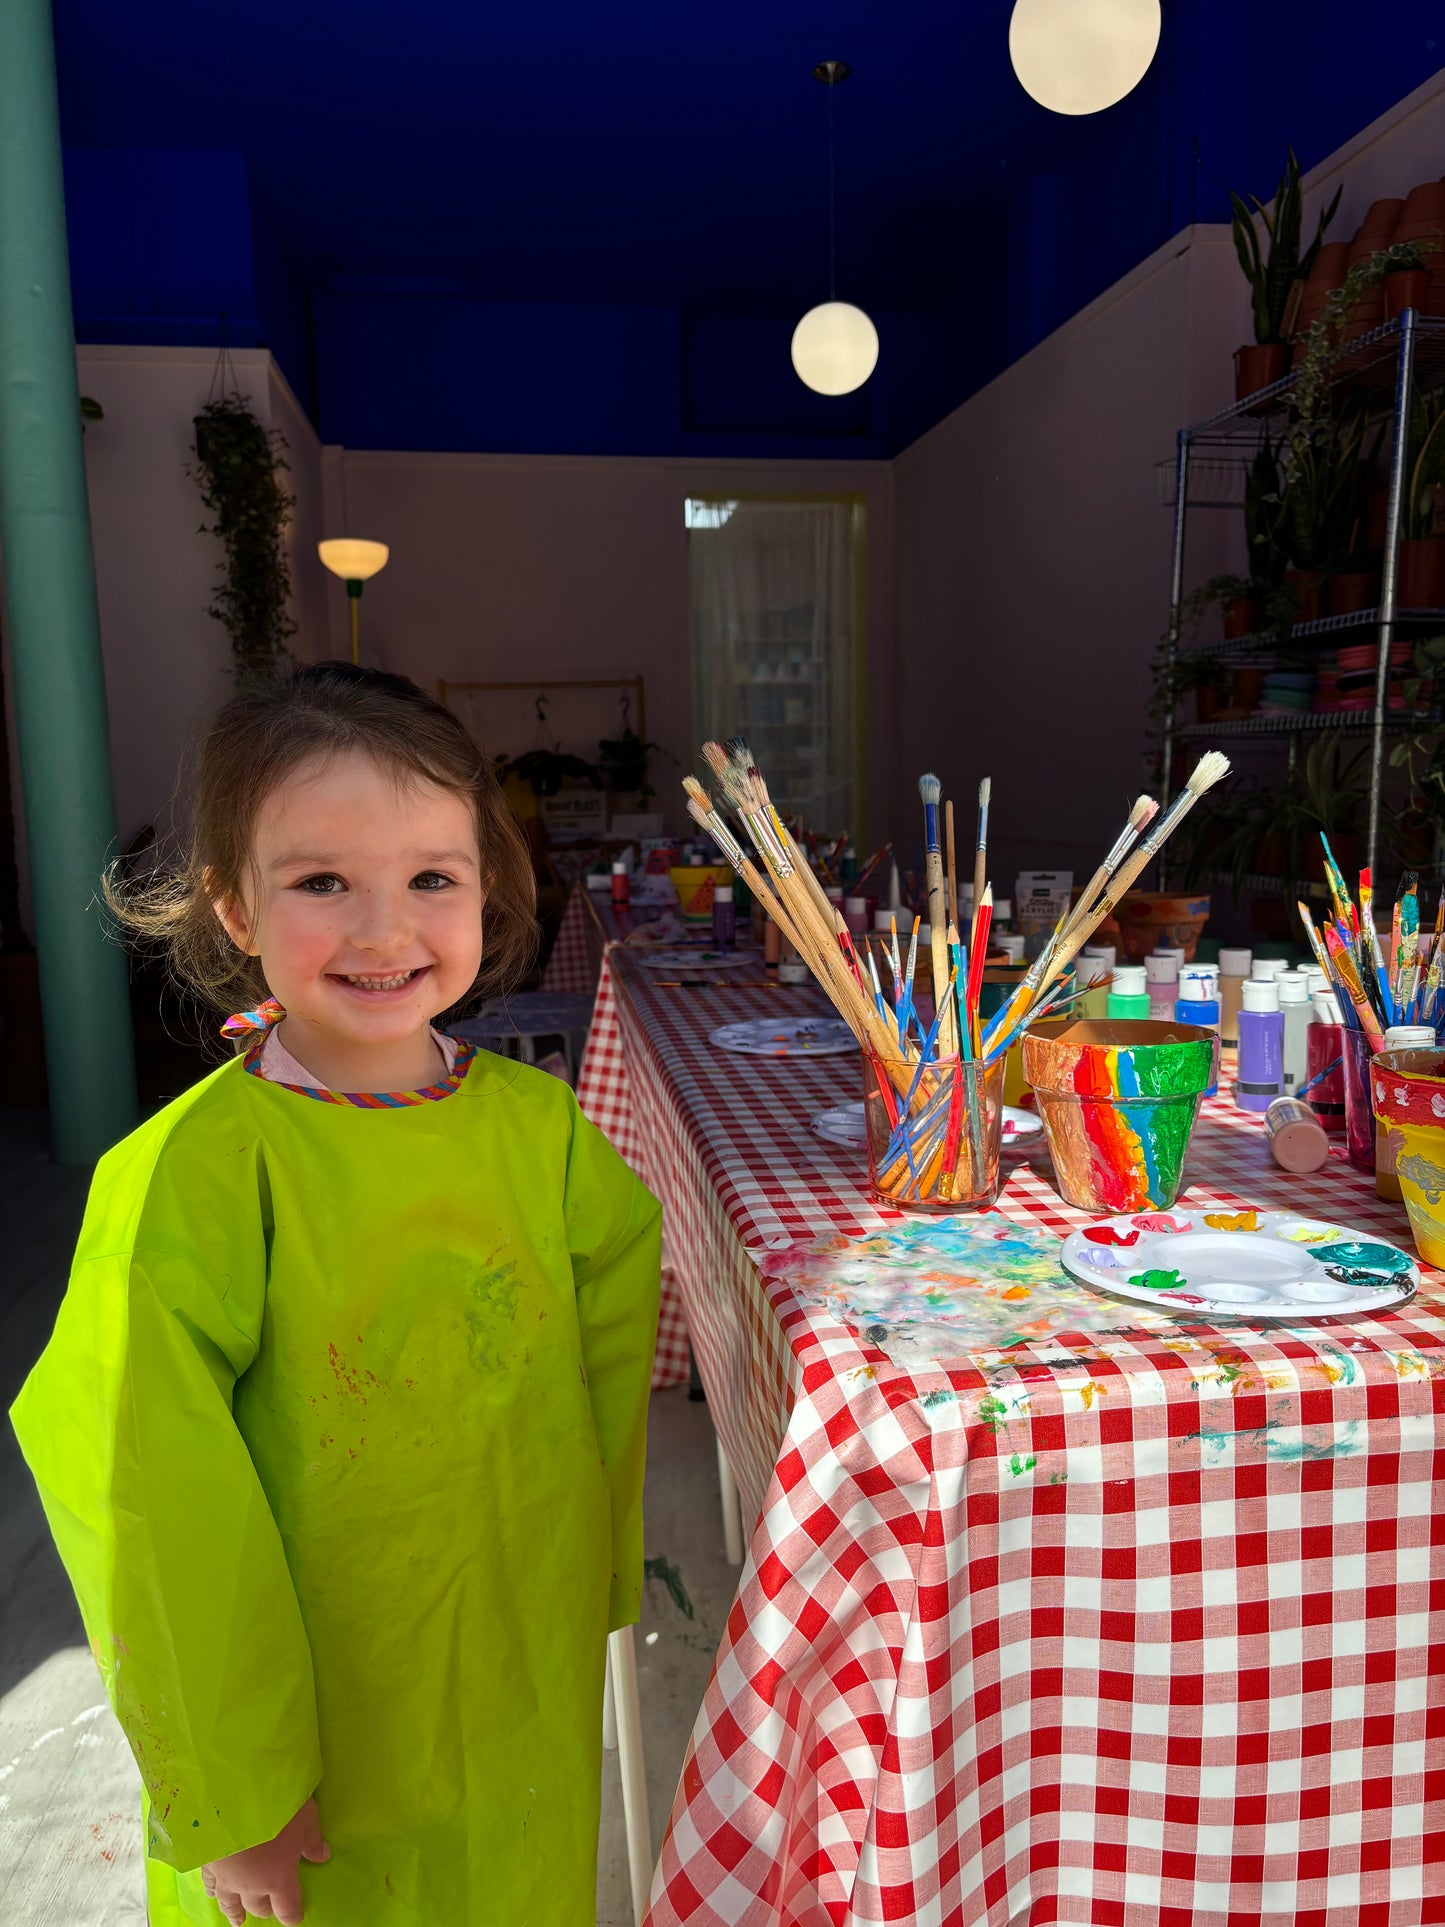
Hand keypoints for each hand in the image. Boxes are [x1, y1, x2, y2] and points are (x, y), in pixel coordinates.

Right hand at [201, 1798, 329, 1925]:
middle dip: (266, 1908)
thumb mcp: (306, 1819)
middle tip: (269, 1907)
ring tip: (236, 1921)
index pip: (287, 1909)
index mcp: (279, 1879)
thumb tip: (323, 1856)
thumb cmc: (279, 1808)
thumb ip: (313, 1841)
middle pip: (259, 1906)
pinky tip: (211, 1893)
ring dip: (235, 1911)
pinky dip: (212, 1890)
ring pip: (230, 1902)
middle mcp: (251, 1885)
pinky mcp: (208, 1862)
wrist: (235, 1795)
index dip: (292, 1916)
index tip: (295, 1918)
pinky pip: (209, 1883)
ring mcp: (227, 1876)